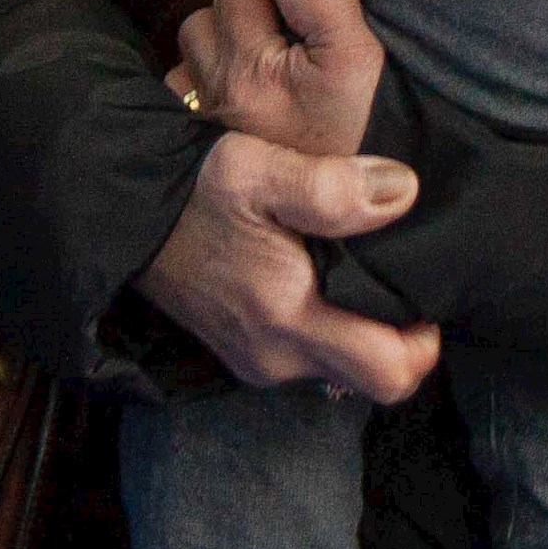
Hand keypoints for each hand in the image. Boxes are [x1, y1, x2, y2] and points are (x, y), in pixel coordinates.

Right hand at [131, 134, 441, 401]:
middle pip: (372, 380)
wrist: (124, 212)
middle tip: (398, 286)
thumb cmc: (194, 188)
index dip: (423, 341)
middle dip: (399, 341)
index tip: (422, 295)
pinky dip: (325, 329)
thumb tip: (403, 191)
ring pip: (339, 369)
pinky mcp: (242, 354)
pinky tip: (318, 283)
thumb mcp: (258, 168)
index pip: (390, 372)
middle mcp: (276, 357)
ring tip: (359, 275)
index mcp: (289, 317)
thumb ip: (332, 187)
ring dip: (360, 333)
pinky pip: (306, 357)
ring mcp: (256, 362)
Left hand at [169, 0, 384, 159]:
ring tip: (272, 55)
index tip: (314, 11)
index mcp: (251, 72)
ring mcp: (200, 115)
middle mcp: (215, 92)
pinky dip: (209, 72)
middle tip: (298, 33)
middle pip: (218, 8)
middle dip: (255, 4)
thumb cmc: (364, 135)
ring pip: (197, 42)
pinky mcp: (192, 135)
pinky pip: (184, 80)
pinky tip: (246, 85)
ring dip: (228, 36)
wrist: (339, 209)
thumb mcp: (359, 63)